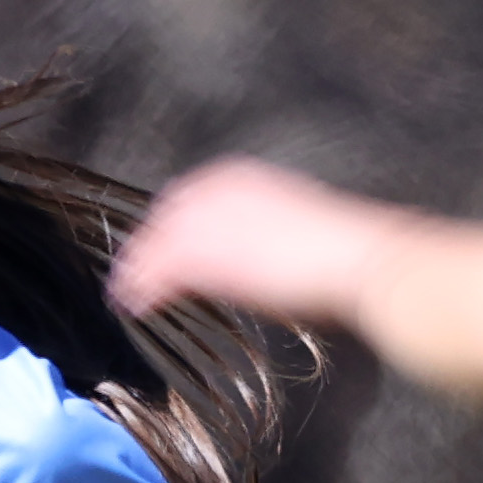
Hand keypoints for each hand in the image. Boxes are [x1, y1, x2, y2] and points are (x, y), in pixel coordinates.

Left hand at [109, 156, 404, 327]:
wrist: (359, 260)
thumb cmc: (342, 255)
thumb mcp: (289, 232)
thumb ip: (256, 238)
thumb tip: (244, 262)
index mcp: (244, 176)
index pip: (186, 197)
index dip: (167, 227)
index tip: (157, 249)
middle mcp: (221, 188)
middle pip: (163, 216)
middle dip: (145, 247)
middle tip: (130, 276)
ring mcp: (210, 218)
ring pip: (155, 244)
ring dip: (136, 270)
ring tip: (123, 296)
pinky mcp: (205, 254)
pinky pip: (159, 271)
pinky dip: (141, 288)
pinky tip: (132, 306)